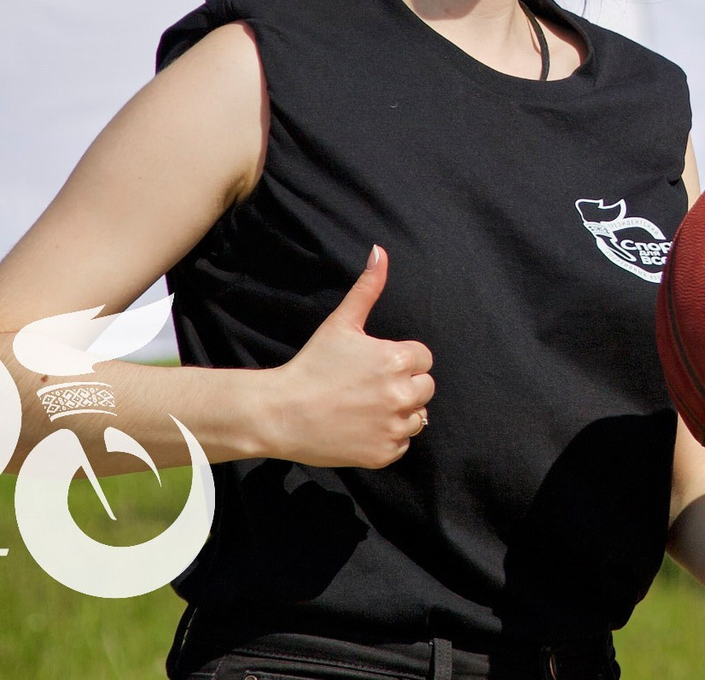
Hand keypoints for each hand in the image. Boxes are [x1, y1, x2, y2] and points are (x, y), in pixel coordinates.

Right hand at [268, 246, 435, 468]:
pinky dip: (387, 438)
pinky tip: (361, 428)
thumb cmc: (311, 365)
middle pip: (425, 388)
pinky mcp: (384, 453)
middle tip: (368, 387)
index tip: (372, 366)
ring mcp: (393, 427)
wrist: (280, 413)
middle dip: (404, 385)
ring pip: (418, 417)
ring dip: (399, 413)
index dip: (399, 360)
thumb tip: (380, 251)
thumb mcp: (341, 323)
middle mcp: (401, 394)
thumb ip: (367, 288)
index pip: (423, 359)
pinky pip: (402, 444)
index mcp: (397, 360)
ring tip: (365, 407)